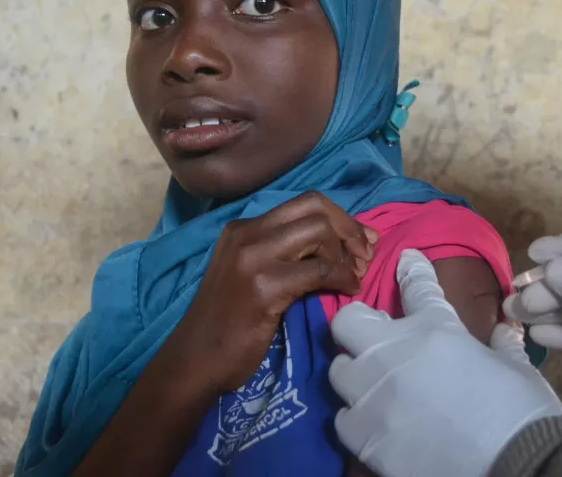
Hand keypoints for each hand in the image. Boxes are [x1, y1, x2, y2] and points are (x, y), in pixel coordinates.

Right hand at [174, 191, 377, 392]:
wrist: (196, 359)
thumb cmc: (228, 322)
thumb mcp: (251, 273)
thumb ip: (283, 253)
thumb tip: (337, 244)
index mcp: (244, 227)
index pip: (304, 203)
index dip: (341, 217)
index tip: (362, 240)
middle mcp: (247, 233)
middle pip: (315, 208)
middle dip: (349, 229)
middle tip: (364, 256)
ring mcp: (253, 258)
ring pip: (318, 231)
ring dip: (344, 253)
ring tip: (352, 276)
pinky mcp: (264, 286)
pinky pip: (319, 270)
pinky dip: (341, 278)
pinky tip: (348, 290)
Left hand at [329, 249, 561, 476]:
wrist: (513, 465)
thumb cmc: (520, 411)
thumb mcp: (518, 368)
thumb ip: (505, 344)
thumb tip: (505, 329)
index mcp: (435, 329)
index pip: (417, 286)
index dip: (412, 270)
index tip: (407, 259)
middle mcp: (392, 353)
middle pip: (347, 322)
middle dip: (358, 325)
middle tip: (376, 337)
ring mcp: (373, 394)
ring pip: (338, 370)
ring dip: (356, 373)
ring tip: (374, 385)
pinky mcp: (363, 436)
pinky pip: (343, 418)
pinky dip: (357, 418)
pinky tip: (374, 424)